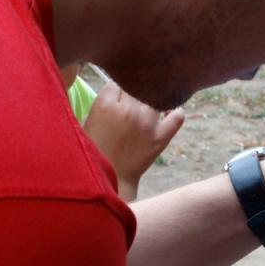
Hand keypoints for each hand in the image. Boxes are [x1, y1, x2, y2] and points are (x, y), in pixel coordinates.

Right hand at [83, 82, 184, 199]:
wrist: (110, 181)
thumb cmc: (94, 152)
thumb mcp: (87, 123)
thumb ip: (101, 104)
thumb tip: (116, 89)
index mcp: (105, 105)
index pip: (117, 84)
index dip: (117, 92)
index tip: (117, 99)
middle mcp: (128, 110)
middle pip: (136, 89)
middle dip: (132, 96)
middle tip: (130, 106)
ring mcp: (147, 123)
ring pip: (154, 99)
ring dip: (151, 102)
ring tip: (146, 110)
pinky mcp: (162, 137)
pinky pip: (177, 116)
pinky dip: (176, 111)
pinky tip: (170, 112)